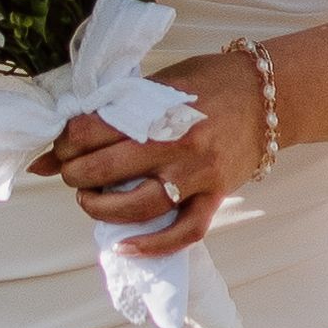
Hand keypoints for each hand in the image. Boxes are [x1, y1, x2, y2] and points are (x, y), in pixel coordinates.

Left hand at [26, 50, 273, 255]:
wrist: (267, 94)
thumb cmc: (208, 80)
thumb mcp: (159, 82)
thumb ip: (117, 107)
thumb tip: (66, 135)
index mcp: (156, 109)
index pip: (91, 131)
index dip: (65, 142)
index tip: (60, 146)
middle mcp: (175, 145)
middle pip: (107, 169)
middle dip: (76, 175)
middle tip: (69, 173)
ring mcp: (197, 176)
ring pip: (139, 207)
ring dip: (102, 210)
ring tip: (88, 201)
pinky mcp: (216, 196)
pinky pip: (185, 232)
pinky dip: (153, 246)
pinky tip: (124, 246)